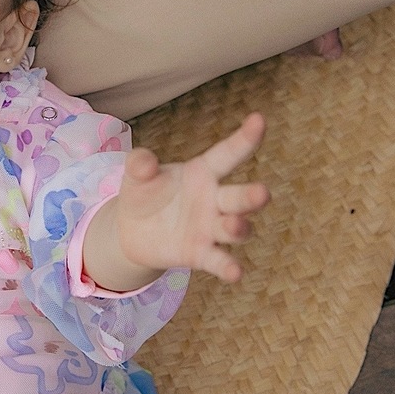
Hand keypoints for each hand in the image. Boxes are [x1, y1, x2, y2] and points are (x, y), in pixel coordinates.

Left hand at [112, 113, 269, 284]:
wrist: (132, 230)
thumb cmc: (144, 193)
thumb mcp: (136, 176)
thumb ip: (140, 164)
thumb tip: (143, 159)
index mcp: (203, 173)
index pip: (227, 154)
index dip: (244, 138)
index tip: (259, 119)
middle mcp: (215, 200)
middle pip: (239, 197)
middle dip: (251, 196)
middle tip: (262, 193)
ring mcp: (211, 228)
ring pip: (235, 228)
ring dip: (238, 228)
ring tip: (234, 225)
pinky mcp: (201, 254)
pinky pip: (218, 261)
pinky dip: (227, 267)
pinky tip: (234, 274)